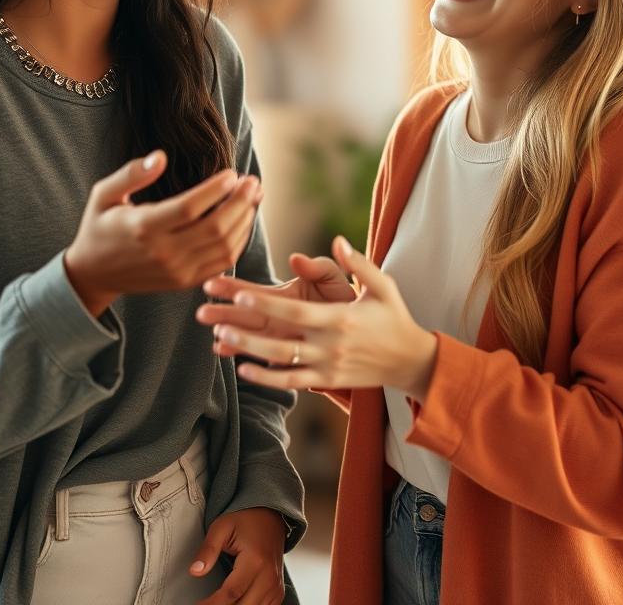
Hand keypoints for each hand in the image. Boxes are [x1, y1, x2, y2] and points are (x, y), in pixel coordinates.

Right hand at [64, 151, 262, 315]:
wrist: (94, 274)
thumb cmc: (99, 226)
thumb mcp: (104, 194)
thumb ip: (132, 174)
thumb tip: (161, 157)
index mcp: (143, 228)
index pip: (190, 208)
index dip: (216, 190)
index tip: (232, 173)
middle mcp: (163, 253)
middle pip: (215, 228)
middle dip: (240, 202)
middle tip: (253, 182)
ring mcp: (177, 271)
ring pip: (224, 247)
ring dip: (245, 220)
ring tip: (253, 197)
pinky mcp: (186, 282)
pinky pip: (223, 263)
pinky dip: (239, 241)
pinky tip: (243, 220)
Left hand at [190, 507, 285, 604]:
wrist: (270, 517)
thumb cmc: (246, 521)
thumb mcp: (222, 527)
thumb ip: (208, 550)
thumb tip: (195, 571)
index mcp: (255, 560)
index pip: (231, 593)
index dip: (212, 604)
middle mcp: (269, 577)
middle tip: (205, 604)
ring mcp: (275, 586)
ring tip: (216, 603)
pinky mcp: (278, 592)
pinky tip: (235, 604)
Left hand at [212, 237, 437, 400]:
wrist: (410, 360)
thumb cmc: (394, 317)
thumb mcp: (382, 285)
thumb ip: (359, 264)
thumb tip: (338, 240)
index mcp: (340, 317)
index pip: (295, 310)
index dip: (266, 303)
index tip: (240, 293)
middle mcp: (330, 344)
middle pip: (279, 338)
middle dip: (244, 328)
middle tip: (212, 319)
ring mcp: (327, 366)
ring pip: (281, 362)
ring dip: (248, 351)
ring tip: (220, 339)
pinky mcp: (327, 381)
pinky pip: (292, 382)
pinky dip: (267, 378)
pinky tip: (243, 369)